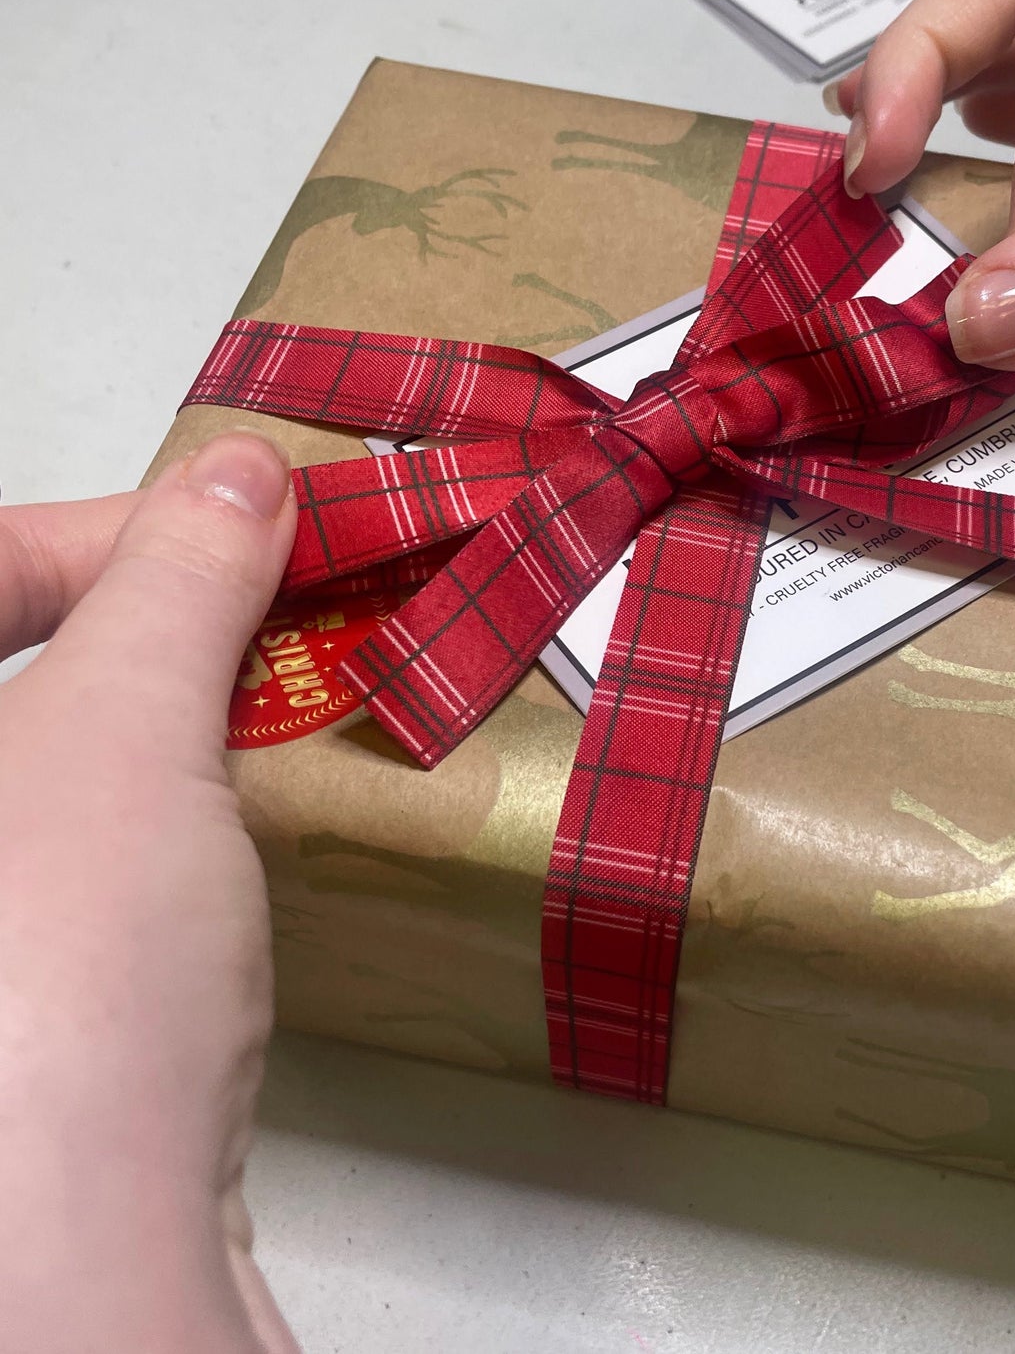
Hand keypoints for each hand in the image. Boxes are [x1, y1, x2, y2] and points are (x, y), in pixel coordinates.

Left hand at [0, 434, 298, 1352]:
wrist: (74, 1263)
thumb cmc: (58, 977)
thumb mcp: (123, 732)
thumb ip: (176, 583)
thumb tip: (239, 472)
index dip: (97, 532)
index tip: (236, 532)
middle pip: (20, 681)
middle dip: (144, 630)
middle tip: (270, 618)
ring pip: (53, 779)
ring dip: (160, 728)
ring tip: (270, 722)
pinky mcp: (18, 1019)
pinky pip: (74, 871)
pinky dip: (154, 831)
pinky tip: (226, 855)